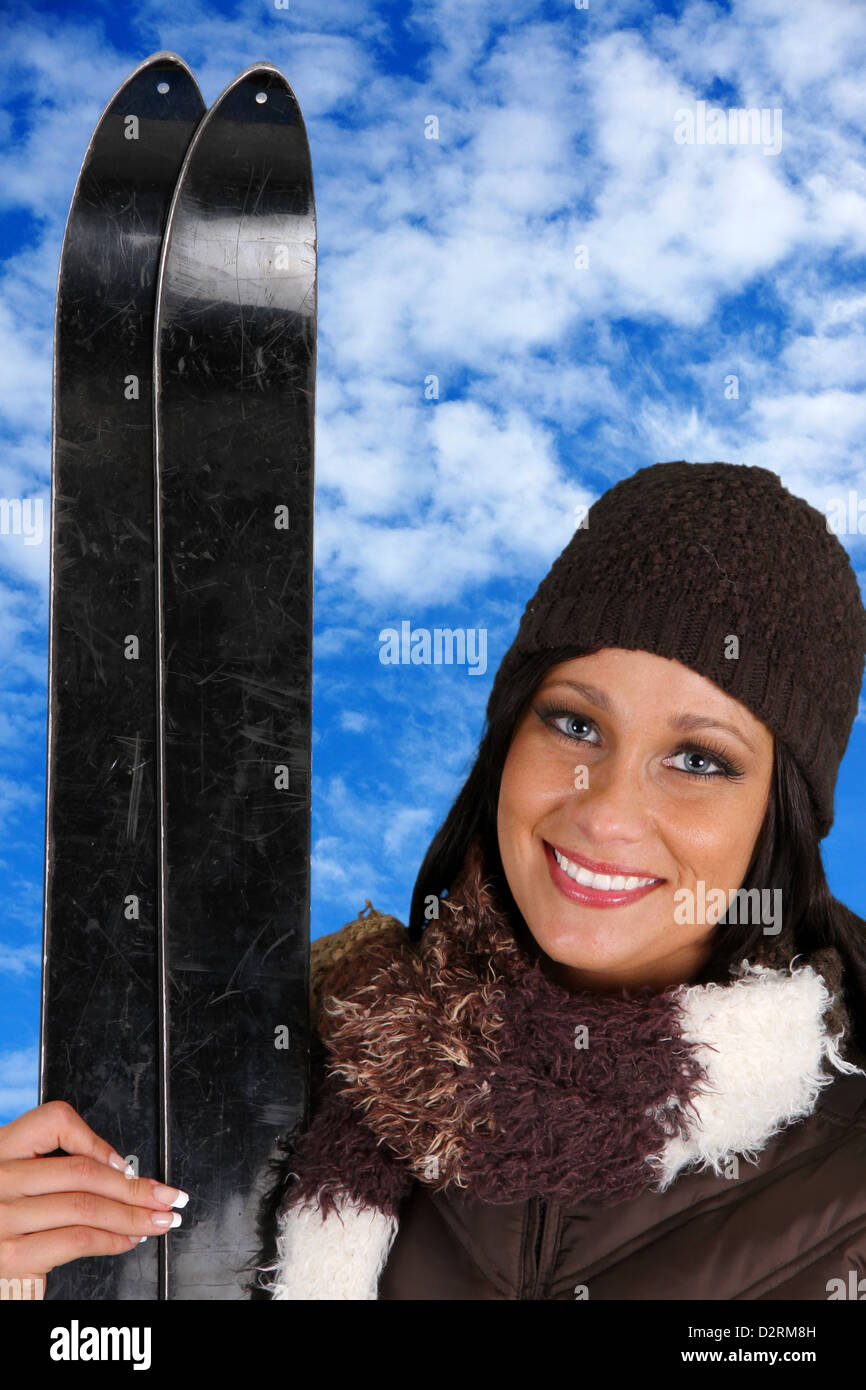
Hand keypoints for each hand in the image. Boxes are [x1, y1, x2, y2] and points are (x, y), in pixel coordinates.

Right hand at [0, 1100, 187, 1299]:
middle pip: (84, 1172)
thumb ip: (53, 1165)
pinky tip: (127, 1239)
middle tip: (167, 1195)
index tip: (126, 1163)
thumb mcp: (15, 1172)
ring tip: (157, 1219)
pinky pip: (76, 1240)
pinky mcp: (11, 1256)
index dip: (98, 1140)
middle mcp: (0, 1177)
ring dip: (133, 1215)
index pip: (55, 1120)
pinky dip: (112, 1240)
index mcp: (2, 1147)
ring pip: (86, 1207)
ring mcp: (4, 1217)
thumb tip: (118, 1172)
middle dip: (137, 1187)